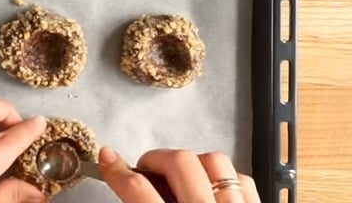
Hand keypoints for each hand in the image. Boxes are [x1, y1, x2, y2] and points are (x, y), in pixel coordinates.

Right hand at [97, 147, 259, 202]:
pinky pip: (243, 179)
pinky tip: (211, 190)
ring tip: (179, 179)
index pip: (139, 191)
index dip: (117, 172)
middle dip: (156, 160)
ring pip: (214, 162)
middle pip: (180, 162)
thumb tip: (131, 187)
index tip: (108, 160)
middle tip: (145, 171)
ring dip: (192, 164)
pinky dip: (224, 179)